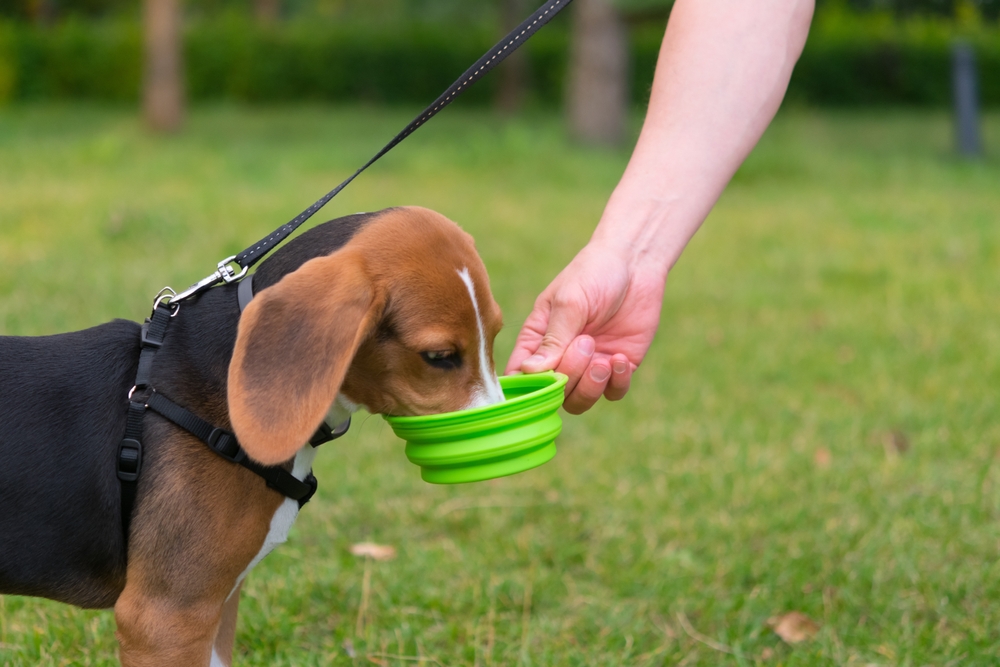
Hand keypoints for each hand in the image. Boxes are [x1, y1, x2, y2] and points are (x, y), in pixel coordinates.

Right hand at [505, 243, 664, 413]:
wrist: (636, 262)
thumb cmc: (594, 273)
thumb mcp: (570, 301)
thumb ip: (553, 338)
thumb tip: (529, 371)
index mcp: (537, 338)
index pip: (521, 374)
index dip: (526, 388)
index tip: (542, 382)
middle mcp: (561, 356)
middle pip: (553, 392)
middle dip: (570, 375)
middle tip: (585, 342)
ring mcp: (590, 364)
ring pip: (580, 401)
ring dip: (591, 386)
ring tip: (603, 359)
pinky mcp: (618, 366)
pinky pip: (613, 393)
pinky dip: (616, 383)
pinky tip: (619, 359)